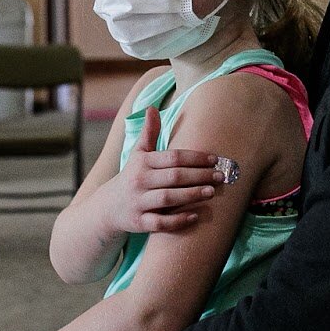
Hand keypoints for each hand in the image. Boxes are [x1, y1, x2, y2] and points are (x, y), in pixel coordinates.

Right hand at [102, 106, 226, 235]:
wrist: (108, 207)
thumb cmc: (132, 176)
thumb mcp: (138, 154)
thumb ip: (148, 133)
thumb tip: (152, 107)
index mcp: (143, 162)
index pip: (173, 157)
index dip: (195, 158)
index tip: (215, 159)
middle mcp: (139, 181)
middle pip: (174, 177)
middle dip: (199, 176)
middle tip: (220, 176)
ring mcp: (138, 203)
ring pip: (168, 199)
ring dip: (192, 195)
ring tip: (212, 192)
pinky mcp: (138, 223)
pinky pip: (160, 223)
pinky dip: (178, 220)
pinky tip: (195, 216)